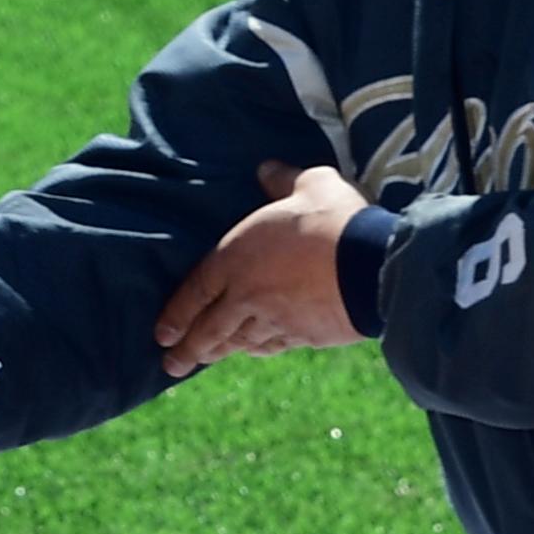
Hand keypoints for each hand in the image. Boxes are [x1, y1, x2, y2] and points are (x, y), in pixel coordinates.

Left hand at [156, 160, 369, 374]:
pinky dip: (258, 349)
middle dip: (188, 349)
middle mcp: (248, 295)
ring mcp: (276, 319)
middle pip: (210, 328)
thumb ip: (282, 179)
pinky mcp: (305, 335)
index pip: (195, 291)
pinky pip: (273, 345)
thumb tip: (266, 169)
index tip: (161, 333)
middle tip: (171, 364)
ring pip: (240, 341)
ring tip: (205, 360)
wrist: (372, 265)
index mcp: (236, 258)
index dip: (176, 314)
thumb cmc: (334, 220)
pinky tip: (253, 351)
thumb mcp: (309, 184)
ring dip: (219, 352)